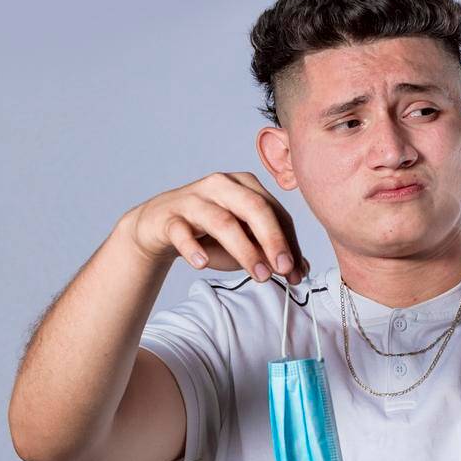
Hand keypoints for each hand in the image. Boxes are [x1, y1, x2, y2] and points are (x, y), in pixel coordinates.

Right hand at [120, 171, 308, 283]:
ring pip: (222, 221)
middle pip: (255, 208)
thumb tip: (301, 269)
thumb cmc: (209, 232)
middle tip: (285, 269)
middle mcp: (222, 185)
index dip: (290, 243)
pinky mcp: (169, 216)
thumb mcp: (246, 241)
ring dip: (245, 251)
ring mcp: (194, 199)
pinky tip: (202, 264)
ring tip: (259, 276)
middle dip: (274, 240)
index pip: (277, 213)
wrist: (160, 226)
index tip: (298, 271)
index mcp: (247, 185)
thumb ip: (272, 252)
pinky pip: (181, 231)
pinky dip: (192, 248)